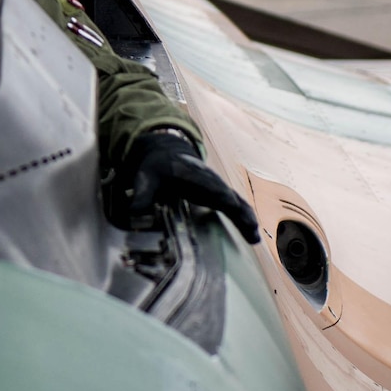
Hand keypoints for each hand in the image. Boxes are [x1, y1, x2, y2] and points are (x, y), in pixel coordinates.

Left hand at [124, 131, 259, 242]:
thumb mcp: (145, 178)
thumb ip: (141, 196)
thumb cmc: (156, 166)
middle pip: (230, 197)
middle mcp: (210, 182)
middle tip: (252, 230)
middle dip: (241, 213)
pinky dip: (244, 218)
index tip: (232, 207)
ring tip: (255, 238)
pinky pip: (235, 207)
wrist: (165, 152)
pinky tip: (252, 235)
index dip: (222, 197)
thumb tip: (136, 215)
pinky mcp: (217, 196)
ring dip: (246, 219)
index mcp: (194, 176)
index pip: (211, 187)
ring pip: (236, 203)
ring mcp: (216, 188)